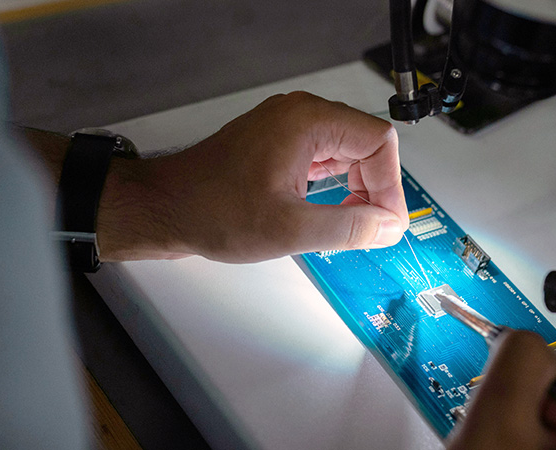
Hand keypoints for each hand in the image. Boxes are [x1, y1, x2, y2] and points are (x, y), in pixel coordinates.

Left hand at [96, 91, 408, 261]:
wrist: (165, 208)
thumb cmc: (210, 209)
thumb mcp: (290, 229)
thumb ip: (349, 227)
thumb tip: (388, 226)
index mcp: (307, 121)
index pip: (379, 142)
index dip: (390, 186)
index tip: (385, 223)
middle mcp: (299, 115)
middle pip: (366, 144)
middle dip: (374, 189)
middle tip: (370, 229)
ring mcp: (287, 128)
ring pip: (347, 153)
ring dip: (355, 190)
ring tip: (347, 226)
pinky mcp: (277, 144)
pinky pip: (323, 159)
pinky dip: (334, 187)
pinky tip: (326, 214)